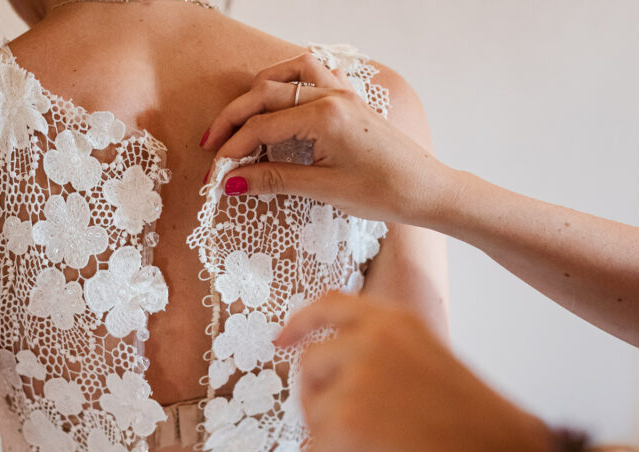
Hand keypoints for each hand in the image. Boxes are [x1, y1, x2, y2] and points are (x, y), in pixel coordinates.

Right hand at [201, 53, 459, 226]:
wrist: (426, 189)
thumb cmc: (383, 192)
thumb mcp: (324, 190)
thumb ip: (275, 179)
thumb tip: (234, 182)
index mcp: (324, 116)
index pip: (261, 126)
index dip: (233, 150)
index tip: (215, 175)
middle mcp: (332, 95)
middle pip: (265, 94)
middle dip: (234, 120)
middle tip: (212, 146)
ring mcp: (342, 93)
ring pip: (288, 73)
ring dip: (258, 92)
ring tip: (240, 117)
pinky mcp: (350, 99)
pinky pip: (314, 74)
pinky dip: (289, 81)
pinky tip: (279, 100)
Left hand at [276, 292, 552, 451]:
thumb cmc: (485, 437)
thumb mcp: (431, 372)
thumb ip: (383, 367)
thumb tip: (330, 392)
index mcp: (396, 322)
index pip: (330, 306)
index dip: (300, 324)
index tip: (281, 341)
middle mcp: (369, 340)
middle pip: (308, 370)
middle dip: (322, 408)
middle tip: (361, 444)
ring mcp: (354, 380)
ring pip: (311, 421)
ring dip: (337, 449)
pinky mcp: (344, 426)